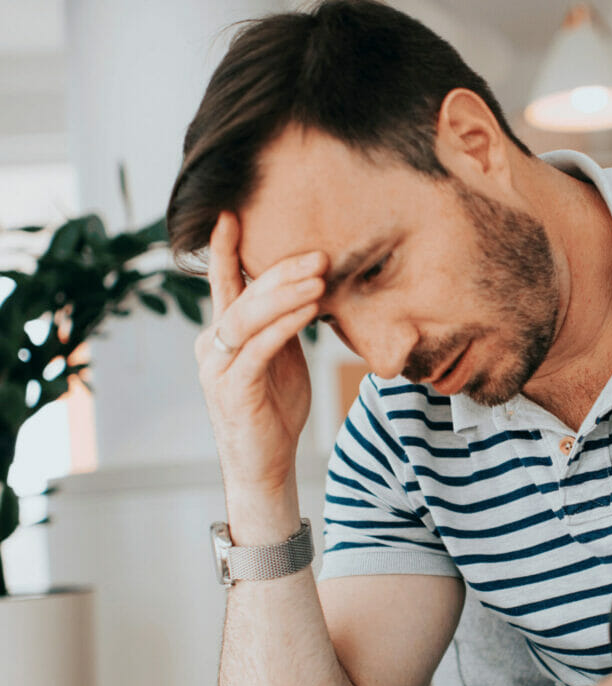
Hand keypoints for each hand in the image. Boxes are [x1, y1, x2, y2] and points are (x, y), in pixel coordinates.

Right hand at [196, 212, 326, 508]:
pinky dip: (285, 326)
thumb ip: (284, 328)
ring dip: (285, 295)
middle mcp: (212, 346)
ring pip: (248, 318)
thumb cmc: (275, 411)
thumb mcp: (283, 360)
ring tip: (319, 278)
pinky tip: (310, 310)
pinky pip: (260, 348)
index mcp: (222, 336)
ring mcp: (218, 368)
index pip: (224, 286)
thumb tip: (307, 291)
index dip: (226, 250)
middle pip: (243, 296)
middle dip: (280, 272)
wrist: (266, 465)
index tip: (232, 214)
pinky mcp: (233, 389)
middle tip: (318, 254)